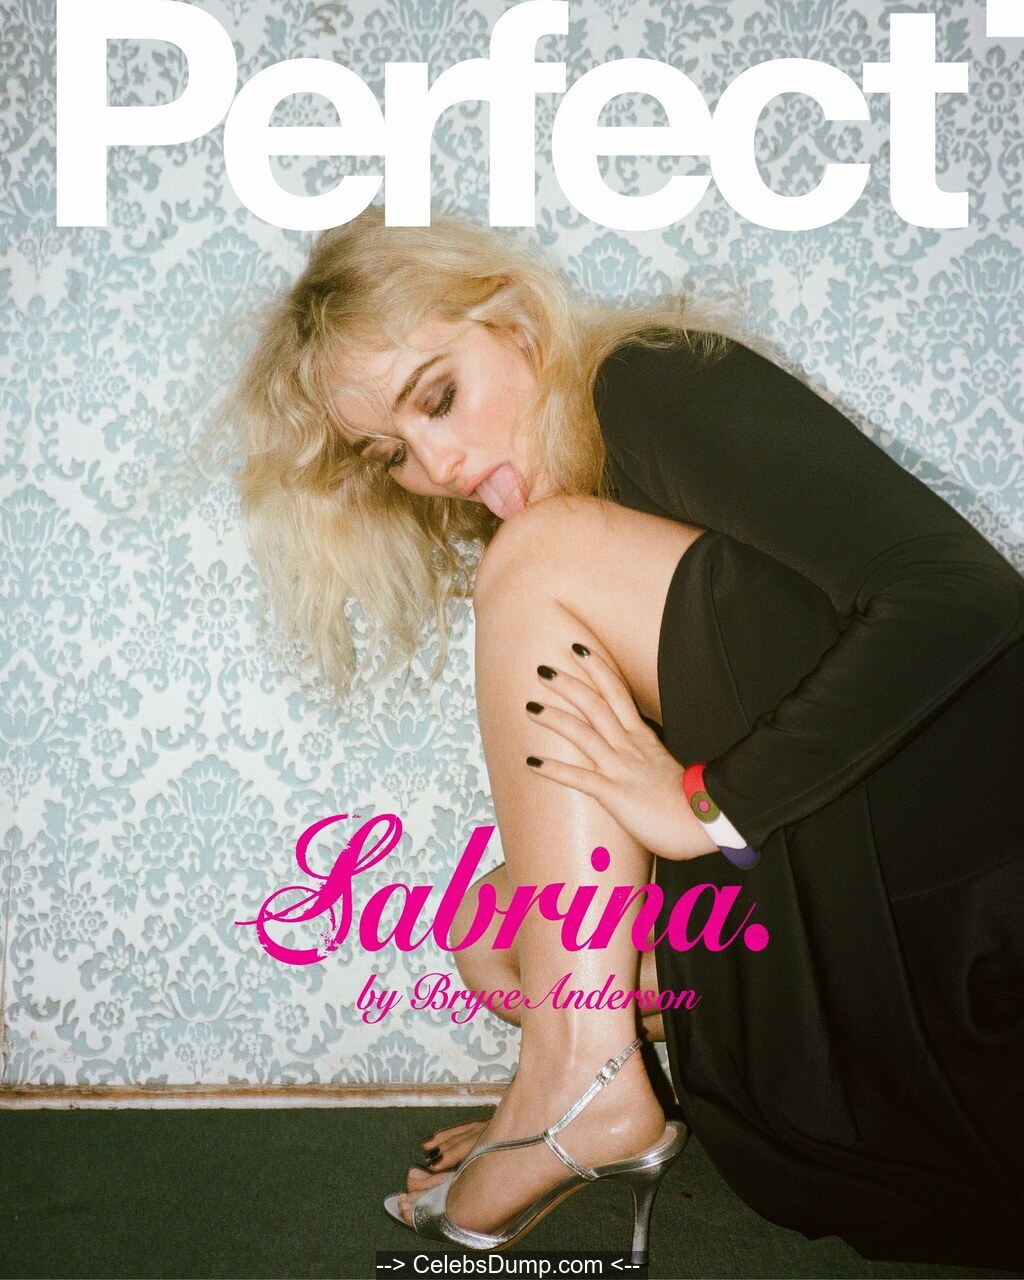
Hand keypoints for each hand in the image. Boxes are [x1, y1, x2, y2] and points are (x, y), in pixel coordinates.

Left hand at [525, 646, 719, 860]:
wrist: (709, 823)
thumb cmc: (690, 804)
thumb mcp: (663, 770)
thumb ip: (643, 760)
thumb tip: (630, 760)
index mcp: (642, 738)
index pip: (617, 693)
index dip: (597, 668)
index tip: (578, 649)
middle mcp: (630, 747)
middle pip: (596, 703)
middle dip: (569, 684)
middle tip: (542, 669)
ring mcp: (622, 768)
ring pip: (584, 733)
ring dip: (555, 718)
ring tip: (530, 706)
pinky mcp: (615, 793)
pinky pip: (579, 778)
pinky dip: (554, 768)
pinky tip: (531, 761)